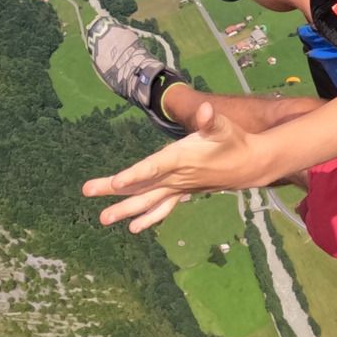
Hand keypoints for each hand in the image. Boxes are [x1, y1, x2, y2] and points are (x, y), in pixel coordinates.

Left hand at [81, 103, 258, 230]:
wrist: (249, 165)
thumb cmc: (234, 140)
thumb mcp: (223, 126)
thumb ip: (210, 118)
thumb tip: (205, 109)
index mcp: (181, 158)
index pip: (153, 168)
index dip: (135, 175)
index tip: (115, 182)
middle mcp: (176, 177)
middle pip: (141, 187)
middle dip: (114, 193)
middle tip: (88, 192)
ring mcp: (178, 188)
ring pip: (148, 201)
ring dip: (125, 210)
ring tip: (103, 219)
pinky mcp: (182, 192)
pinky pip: (162, 208)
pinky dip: (148, 217)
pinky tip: (133, 227)